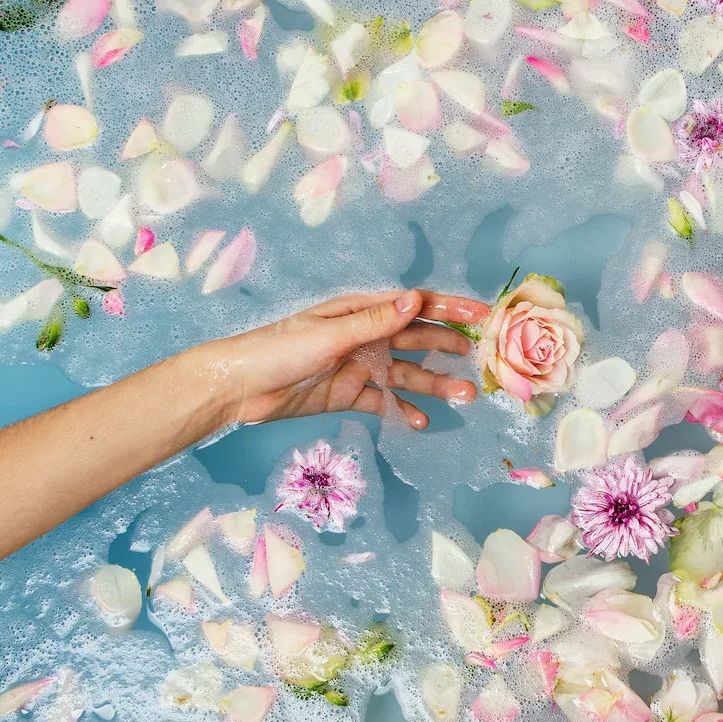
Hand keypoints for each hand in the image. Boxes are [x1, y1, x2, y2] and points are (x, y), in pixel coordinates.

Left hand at [188, 288, 490, 430]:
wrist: (239, 389)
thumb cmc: (279, 350)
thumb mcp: (330, 335)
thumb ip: (375, 322)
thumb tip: (416, 298)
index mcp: (360, 312)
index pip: (414, 306)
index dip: (449, 308)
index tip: (483, 315)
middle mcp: (365, 336)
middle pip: (416, 340)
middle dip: (449, 348)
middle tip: (479, 360)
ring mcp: (358, 367)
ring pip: (406, 374)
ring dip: (434, 384)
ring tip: (463, 397)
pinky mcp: (348, 395)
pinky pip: (384, 401)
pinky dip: (403, 410)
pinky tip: (421, 422)